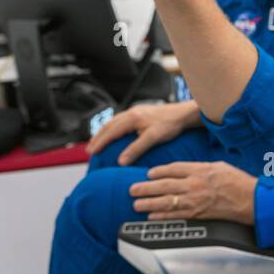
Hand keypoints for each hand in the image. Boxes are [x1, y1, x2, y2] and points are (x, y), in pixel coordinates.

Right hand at [85, 101, 201, 164]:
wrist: (183, 113)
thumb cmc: (170, 125)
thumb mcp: (153, 138)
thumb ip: (136, 149)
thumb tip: (120, 162)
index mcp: (132, 118)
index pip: (111, 131)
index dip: (100, 142)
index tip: (91, 152)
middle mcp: (131, 112)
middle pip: (109, 125)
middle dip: (98, 137)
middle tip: (89, 150)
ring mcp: (135, 111)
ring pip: (114, 122)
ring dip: (104, 132)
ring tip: (97, 142)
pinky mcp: (140, 113)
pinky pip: (121, 120)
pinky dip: (113, 128)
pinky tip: (114, 135)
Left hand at [129, 161, 256, 224]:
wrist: (250, 199)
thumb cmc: (237, 181)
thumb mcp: (217, 165)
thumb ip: (199, 167)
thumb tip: (184, 169)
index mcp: (199, 169)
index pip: (173, 169)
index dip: (158, 171)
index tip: (148, 173)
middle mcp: (194, 184)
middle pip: (164, 185)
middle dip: (146, 187)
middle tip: (133, 189)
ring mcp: (195, 200)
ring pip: (166, 201)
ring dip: (148, 203)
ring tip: (136, 203)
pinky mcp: (198, 214)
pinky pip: (175, 215)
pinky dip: (161, 216)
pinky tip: (151, 216)